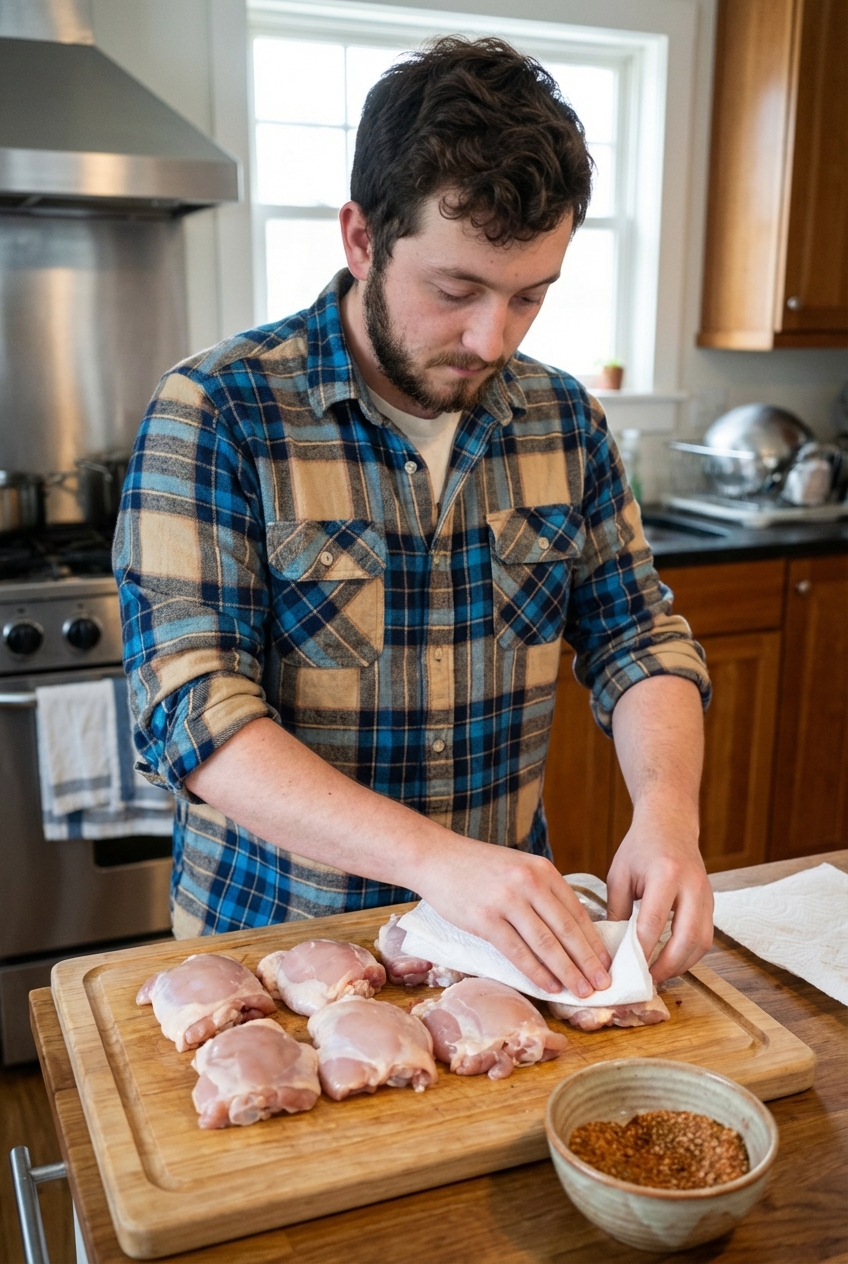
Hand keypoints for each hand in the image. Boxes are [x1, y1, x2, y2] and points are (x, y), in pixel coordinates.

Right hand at [416, 838, 612, 995]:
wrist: (436, 857)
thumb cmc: (479, 868)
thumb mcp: (519, 868)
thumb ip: (543, 892)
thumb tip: (570, 931)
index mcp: (542, 870)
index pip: (576, 912)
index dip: (594, 942)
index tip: (606, 964)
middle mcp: (528, 883)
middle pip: (567, 930)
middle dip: (588, 962)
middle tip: (603, 985)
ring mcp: (507, 900)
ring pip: (546, 944)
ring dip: (568, 972)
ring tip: (582, 992)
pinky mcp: (485, 919)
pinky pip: (517, 952)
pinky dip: (536, 972)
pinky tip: (550, 987)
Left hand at [606, 808, 713, 981]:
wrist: (670, 824)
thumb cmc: (640, 848)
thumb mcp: (619, 875)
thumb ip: (617, 911)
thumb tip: (613, 949)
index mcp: (665, 874)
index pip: (653, 922)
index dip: (641, 950)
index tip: (625, 970)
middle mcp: (692, 885)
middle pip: (687, 938)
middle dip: (667, 965)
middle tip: (647, 980)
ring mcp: (706, 894)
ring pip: (702, 942)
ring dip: (681, 964)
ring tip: (658, 975)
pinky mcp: (711, 902)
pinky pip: (705, 937)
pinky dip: (689, 954)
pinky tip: (670, 961)